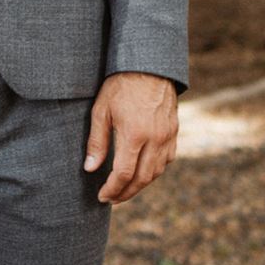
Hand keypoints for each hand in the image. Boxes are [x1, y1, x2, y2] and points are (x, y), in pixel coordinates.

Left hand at [84, 71, 177, 203]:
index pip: (123, 174)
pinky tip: (143, 172)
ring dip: (140, 185)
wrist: (150, 66)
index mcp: (134, 135)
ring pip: (156, 172)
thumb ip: (97, 141)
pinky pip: (167, 160)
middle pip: (142, 179)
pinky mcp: (174, 132)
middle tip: (112, 199)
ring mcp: (167, 137)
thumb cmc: (121, 85)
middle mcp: (155, 139)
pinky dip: (154, 171)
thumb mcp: (101, 110)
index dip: (112, 189)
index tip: (102, 196)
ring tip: (124, 189)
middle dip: (125, 193)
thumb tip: (90, 169)